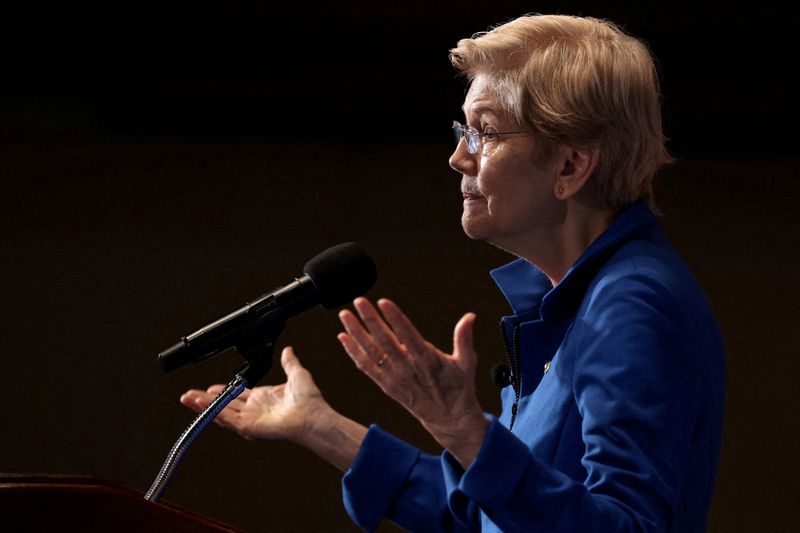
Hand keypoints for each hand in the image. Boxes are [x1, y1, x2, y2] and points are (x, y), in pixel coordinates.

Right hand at [180, 346, 327, 442]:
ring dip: (204, 405)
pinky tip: (201, 404)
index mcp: (265, 398)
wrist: (312, 416)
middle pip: (224, 403)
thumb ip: (289, 362)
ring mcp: (250, 419)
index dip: (222, 391)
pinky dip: (212, 411)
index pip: (238, 394)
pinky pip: (226, 418)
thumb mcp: (297, 374)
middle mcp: (255, 409)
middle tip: (189, 395)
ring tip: (188, 399)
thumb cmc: (310, 401)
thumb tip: (288, 350)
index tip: (210, 387)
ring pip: (221, 411)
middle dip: (206, 399)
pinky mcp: (248, 427)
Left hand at [338, 297, 488, 467]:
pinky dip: (354, 353)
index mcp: (427, 360)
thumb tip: (470, 316)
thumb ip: (464, 338)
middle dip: (370, 320)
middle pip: (385, 341)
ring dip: (356, 333)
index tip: (383, 302)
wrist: (448, 419)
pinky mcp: (387, 386)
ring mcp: (395, 378)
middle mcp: (407, 369)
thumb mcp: (466, 363)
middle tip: (358, 300)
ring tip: (344, 315)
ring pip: (371, 353)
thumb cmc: (458, 387)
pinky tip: (343, 338)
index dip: (395, 318)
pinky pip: (367, 368)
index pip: (408, 335)